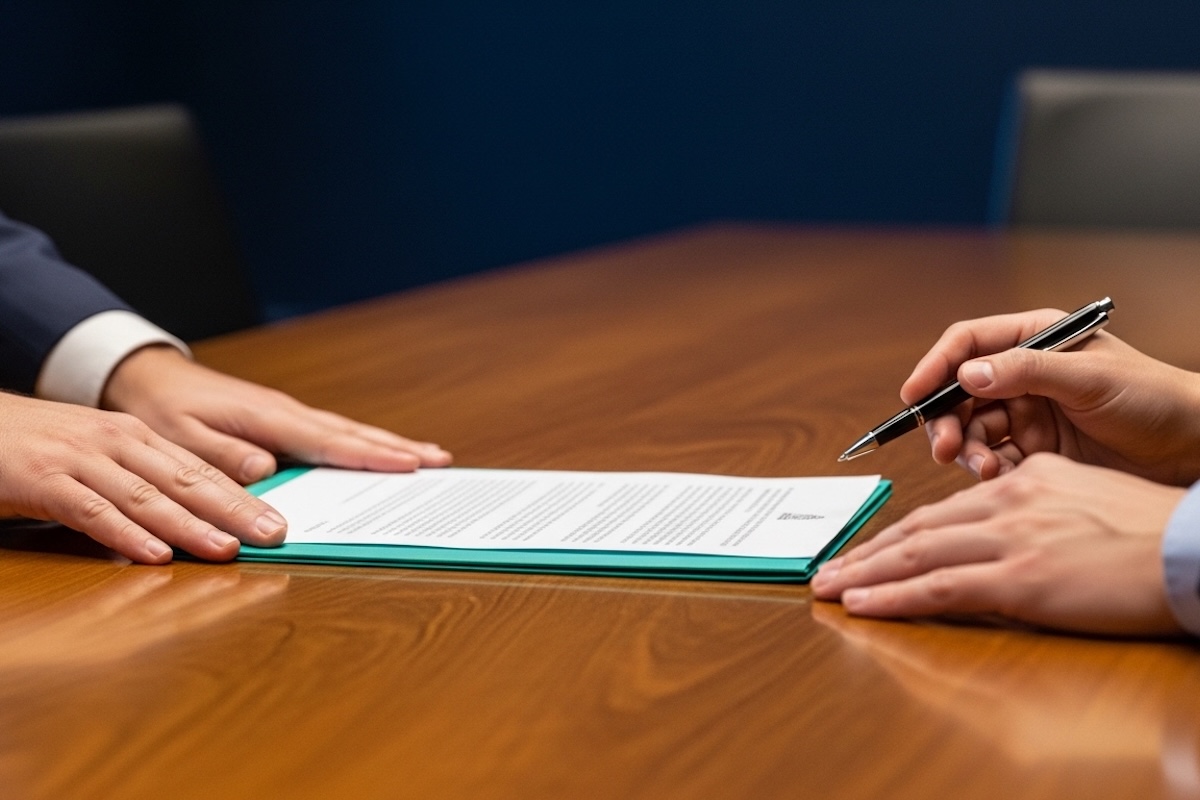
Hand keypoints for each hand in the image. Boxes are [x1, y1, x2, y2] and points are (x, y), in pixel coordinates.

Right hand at [0, 392, 287, 562]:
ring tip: (226, 549)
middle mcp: (115, 443)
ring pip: (146, 496)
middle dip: (234, 510)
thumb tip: (186, 522)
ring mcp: (79, 460)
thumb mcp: (95, 455)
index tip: (278, 522)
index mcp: (133, 437)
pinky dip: (125, 533)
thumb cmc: (34, 445)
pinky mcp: (41, 479)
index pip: (199, 470)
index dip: (242, 497)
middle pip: (186, 480)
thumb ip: (138, 482)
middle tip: (274, 536)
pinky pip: (91, 510)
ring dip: (189, 526)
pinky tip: (153, 554)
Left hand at [102, 346, 451, 483]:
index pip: (327, 441)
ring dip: (388, 445)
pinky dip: (364, 443)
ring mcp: (288, 414)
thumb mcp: (179, 436)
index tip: (408, 464)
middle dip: (396, 448)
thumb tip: (268, 470)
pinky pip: (333, 434)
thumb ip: (222, 455)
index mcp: (267, 418)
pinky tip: (382, 451)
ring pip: (348, 432)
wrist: (148, 376)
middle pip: (351, 434)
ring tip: (429, 456)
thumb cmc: (162, 409)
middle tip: (439, 460)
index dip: (369, 455)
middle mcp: (286, 413)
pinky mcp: (284, 420)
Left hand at [811, 454, 1185, 635]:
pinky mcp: (1018, 580)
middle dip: (867, 551)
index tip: (871, 548)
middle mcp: (1009, 502)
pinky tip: (860, 604)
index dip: (901, 533)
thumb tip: (1010, 535)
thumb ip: (1039, 511)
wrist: (1196, 550)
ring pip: (916, 554)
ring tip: (828, 586)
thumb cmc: (1155, 535)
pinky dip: (890, 596)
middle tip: (828, 567)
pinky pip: (936, 589)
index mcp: (1027, 482)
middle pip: (919, 528)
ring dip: (863, 572)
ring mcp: (1010, 540)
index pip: (946, 510)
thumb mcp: (1087, 502)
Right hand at [903, 308, 1199, 484]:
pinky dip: (987, 470)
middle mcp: (1024, 374)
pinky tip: (998, 477)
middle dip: (946, 419)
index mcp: (1035, 339)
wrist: (1192, 447)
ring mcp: (1028, 413)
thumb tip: (966, 373)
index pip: (968, 343)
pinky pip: (993, 458)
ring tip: (982, 467)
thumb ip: (1025, 371)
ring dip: (967, 449)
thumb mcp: (1089, 378)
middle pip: (959, 392)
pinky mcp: (1036, 451)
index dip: (935, 366)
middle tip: (945, 447)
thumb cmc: (1153, 398)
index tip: (914, 395)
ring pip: (971, 429)